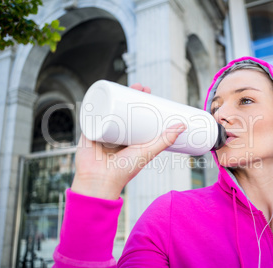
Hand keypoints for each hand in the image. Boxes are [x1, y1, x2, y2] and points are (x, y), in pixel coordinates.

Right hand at [71, 83, 186, 199]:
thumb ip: (165, 140)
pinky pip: (92, 114)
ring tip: (127, 86)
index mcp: (130, 139)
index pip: (137, 116)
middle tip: (141, 87)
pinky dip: (96, 102)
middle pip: (123, 109)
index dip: (143, 103)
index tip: (151, 93)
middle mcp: (116, 133)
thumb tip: (182, 125)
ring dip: (116, 95)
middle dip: (131, 95)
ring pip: (109, 109)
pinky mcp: (90, 130)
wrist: (99, 181)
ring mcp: (103, 130)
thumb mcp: (147, 152)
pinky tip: (103, 91)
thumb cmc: (124, 171)